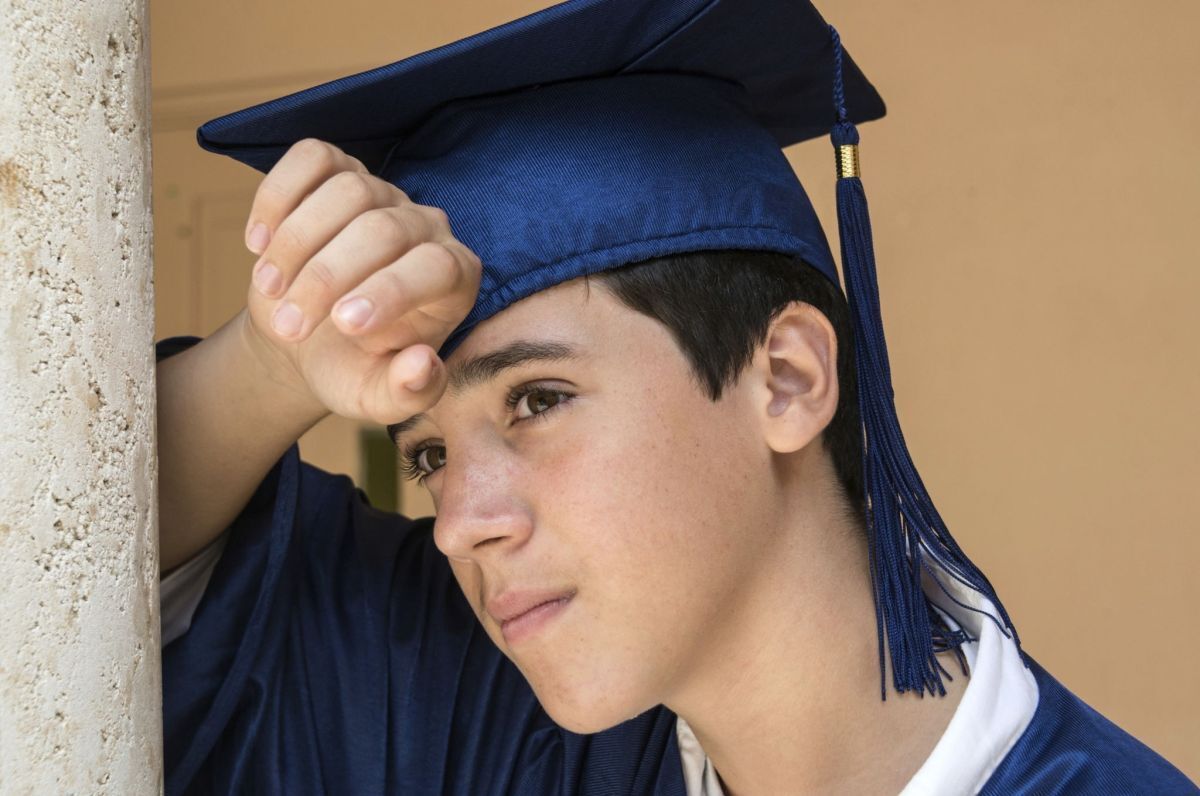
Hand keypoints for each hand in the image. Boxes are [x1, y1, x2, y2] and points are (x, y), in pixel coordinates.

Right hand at [239, 138, 481, 424]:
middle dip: (328, 277)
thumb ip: (408, 393)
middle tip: (289, 326)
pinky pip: (313, 157)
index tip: (344, 325)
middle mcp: (426, 226)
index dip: (392, 291)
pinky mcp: (338, 171)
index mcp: (453, 279)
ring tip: (270, 289)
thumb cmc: (351, 367)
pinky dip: (278, 195)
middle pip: (384, 228)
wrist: (304, 338)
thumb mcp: (377, 396)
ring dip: (297, 242)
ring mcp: (383, 193)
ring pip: (348, 189)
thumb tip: (424, 364)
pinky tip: (259, 243)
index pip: (437, 267)